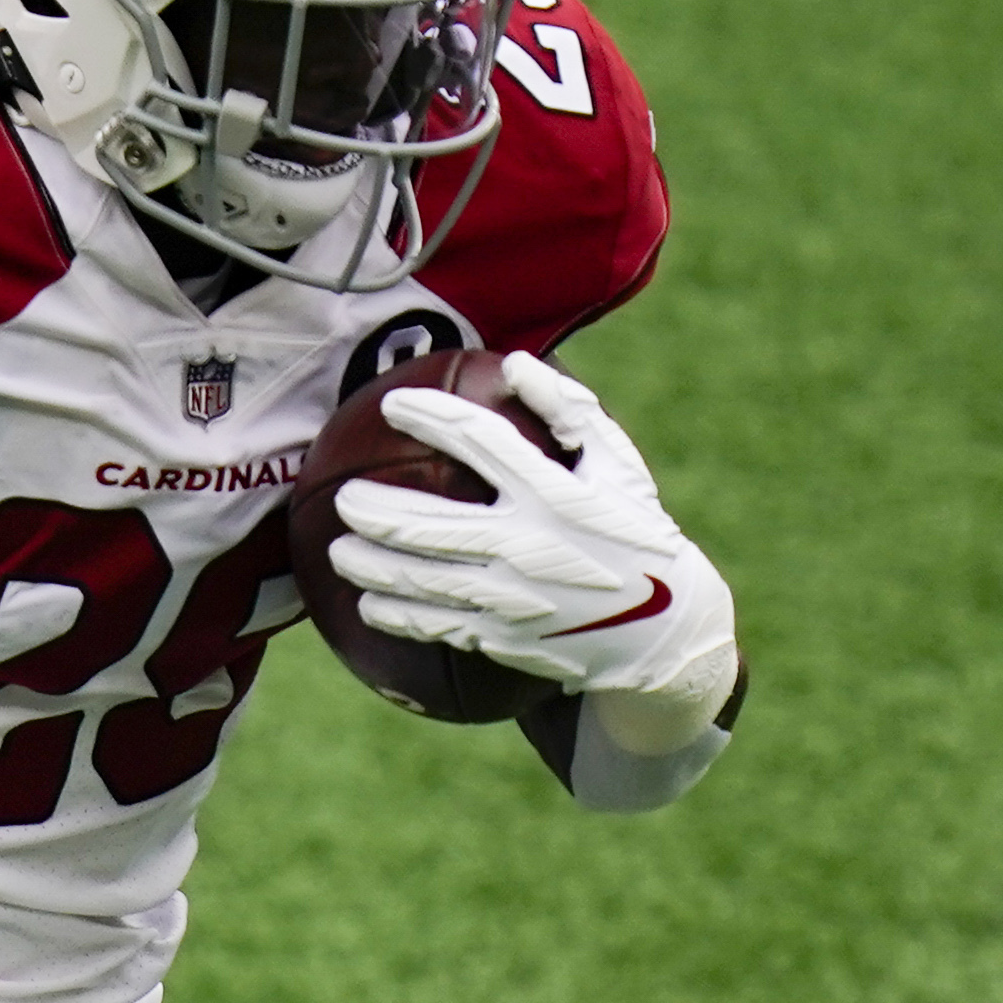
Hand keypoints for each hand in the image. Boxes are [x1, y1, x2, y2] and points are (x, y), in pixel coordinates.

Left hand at [327, 351, 738, 702]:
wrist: (665, 629)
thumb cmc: (635, 531)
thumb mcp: (619, 466)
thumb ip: (572, 412)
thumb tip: (518, 363)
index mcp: (557, 494)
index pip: (479, 441)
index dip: (430, 417)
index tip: (393, 404)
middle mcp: (529, 546)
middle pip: (431, 525)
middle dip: (376, 510)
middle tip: (343, 497)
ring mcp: (513, 599)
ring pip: (423, 582)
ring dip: (372, 567)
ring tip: (337, 550)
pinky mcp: (506, 638)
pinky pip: (438, 627)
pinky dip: (398, 615)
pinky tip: (368, 604)